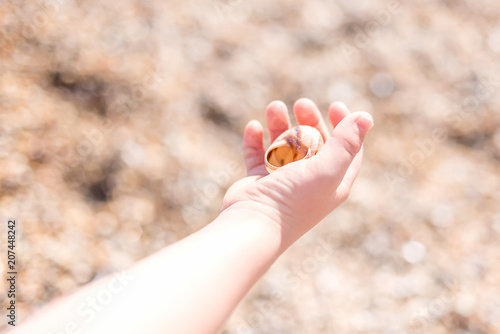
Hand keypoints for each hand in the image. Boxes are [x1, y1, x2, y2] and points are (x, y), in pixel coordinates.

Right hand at [220, 98, 372, 246]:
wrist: (254, 224)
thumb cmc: (294, 199)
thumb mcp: (327, 169)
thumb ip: (346, 143)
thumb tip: (366, 116)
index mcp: (333, 182)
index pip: (346, 150)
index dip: (346, 127)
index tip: (334, 105)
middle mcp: (309, 181)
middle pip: (314, 143)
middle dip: (309, 121)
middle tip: (302, 104)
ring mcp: (282, 181)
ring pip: (283, 145)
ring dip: (280, 124)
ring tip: (274, 107)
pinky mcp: (258, 182)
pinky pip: (258, 155)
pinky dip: (256, 140)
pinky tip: (253, 127)